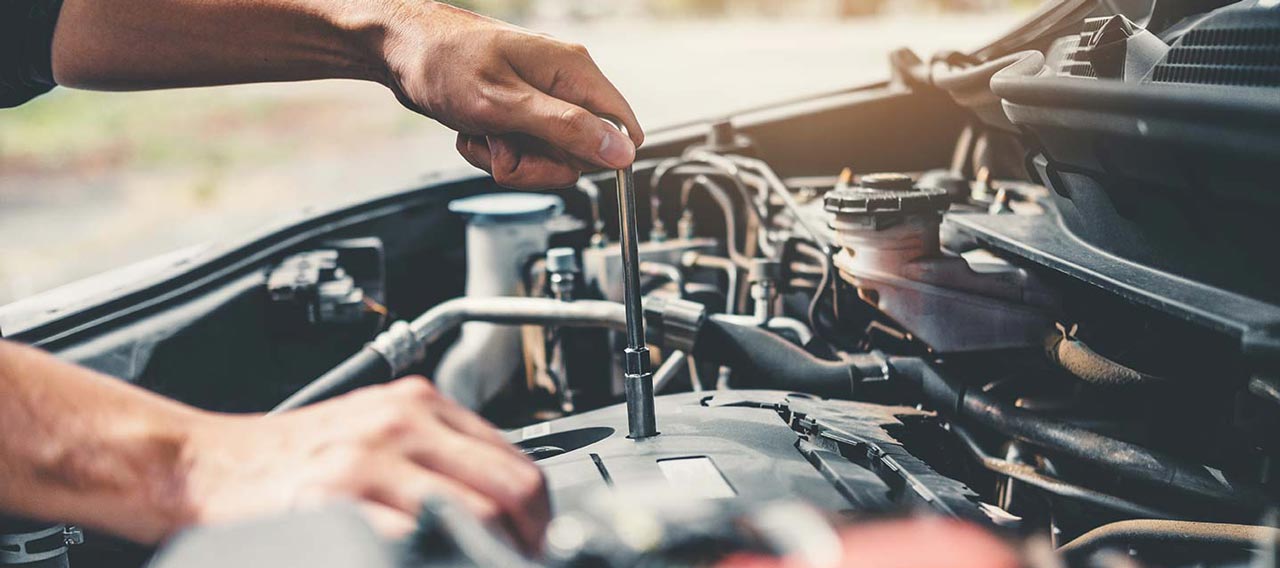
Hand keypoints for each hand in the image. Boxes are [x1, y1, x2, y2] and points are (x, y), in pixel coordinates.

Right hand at [179, 377, 547, 550]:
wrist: (203, 465)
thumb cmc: (289, 458)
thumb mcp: (376, 435)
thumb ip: (437, 457)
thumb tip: (502, 504)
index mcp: (419, 405)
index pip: (518, 462)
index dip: (540, 517)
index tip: (538, 546)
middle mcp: (401, 422)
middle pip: (512, 488)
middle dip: (530, 541)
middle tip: (523, 565)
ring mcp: (368, 458)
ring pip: (475, 514)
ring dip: (490, 554)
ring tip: (482, 567)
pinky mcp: (333, 497)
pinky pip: (413, 537)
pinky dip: (434, 557)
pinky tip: (431, 564)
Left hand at [382, 2, 643, 188]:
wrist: (396, 47)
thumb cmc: (443, 62)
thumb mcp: (506, 104)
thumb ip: (568, 129)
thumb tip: (622, 152)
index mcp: (573, 71)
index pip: (621, 129)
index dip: (595, 157)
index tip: (554, 156)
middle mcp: (563, 83)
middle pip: (579, 155)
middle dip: (536, 162)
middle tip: (502, 142)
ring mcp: (540, 99)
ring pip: (547, 159)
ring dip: (509, 158)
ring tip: (482, 132)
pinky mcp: (518, 112)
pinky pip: (522, 152)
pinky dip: (492, 150)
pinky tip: (473, 129)